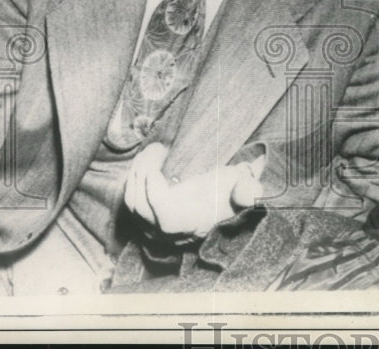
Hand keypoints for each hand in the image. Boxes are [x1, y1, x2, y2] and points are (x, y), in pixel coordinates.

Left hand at [123, 143, 265, 237]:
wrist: (220, 200)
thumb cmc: (231, 190)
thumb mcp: (244, 187)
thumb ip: (248, 190)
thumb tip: (249, 193)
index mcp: (191, 224)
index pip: (163, 217)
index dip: (154, 193)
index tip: (158, 167)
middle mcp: (168, 231)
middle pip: (140, 207)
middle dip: (144, 172)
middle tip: (158, 147)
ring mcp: (152, 226)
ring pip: (131, 201)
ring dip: (137, 171)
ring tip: (153, 150)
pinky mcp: (143, 218)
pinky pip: (129, 198)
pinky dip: (134, 177)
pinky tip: (148, 160)